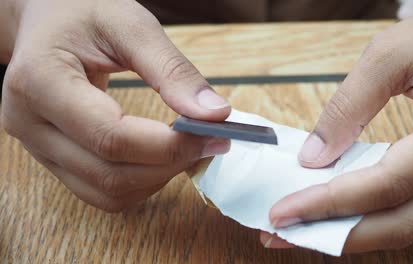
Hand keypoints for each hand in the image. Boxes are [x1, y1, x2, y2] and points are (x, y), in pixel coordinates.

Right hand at [1, 0, 230, 211]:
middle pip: (109, 173)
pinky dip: (140, 182)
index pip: (111, 136)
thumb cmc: (83, 13)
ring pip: (106, 192)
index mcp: (40, 82)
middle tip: (210, 142)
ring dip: (157, 178)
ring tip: (187, 147)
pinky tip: (161, 157)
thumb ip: (172, 71)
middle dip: (170, 164)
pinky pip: (101, 191)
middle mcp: (28, 123)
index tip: (214, 135)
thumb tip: (215, 114)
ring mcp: (38, 146)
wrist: (48, 20)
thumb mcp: (131, 26)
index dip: (169, 145)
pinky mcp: (53, 158)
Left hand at [261, 0, 412, 251]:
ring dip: (353, 230)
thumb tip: (313, 157)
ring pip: (410, 221)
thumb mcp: (396, 53)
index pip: (387, 184)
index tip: (283, 212)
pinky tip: (339, 208)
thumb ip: (350, 106)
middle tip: (284, 233)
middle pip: (402, 221)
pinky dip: (373, 213)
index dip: (329, 202)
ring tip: (304, 226)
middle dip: (336, 234)